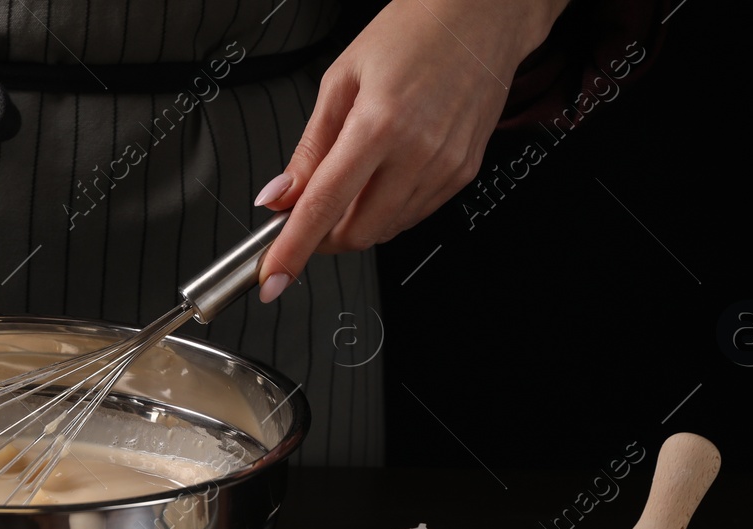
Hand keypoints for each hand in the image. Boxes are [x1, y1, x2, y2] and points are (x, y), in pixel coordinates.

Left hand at [254, 0, 568, 299]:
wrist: (481, 16)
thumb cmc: (412, 32)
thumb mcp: (341, 80)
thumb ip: (309, 149)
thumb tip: (278, 197)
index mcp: (378, 124)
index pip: (324, 207)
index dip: (293, 250)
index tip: (271, 278)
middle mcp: (417, 152)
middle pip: (356, 232)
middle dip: (323, 237)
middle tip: (306, 214)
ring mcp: (445, 167)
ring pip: (385, 229)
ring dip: (355, 222)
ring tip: (351, 179)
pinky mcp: (463, 174)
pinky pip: (413, 214)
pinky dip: (387, 210)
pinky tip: (384, 176)